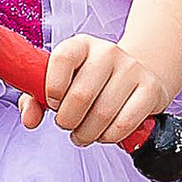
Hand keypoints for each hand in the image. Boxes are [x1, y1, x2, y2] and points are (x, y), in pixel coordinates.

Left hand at [33, 33, 172, 147]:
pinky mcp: (150, 90)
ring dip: (87, 133)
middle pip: (81, 95)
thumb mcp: (59, 83)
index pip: (61, 59)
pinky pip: (124, 124)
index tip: (53, 102)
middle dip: (67, 120)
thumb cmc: (89, 82)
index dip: (52, 88)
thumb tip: (30, 120)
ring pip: (102, 114)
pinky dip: (109, 137)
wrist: (136, 75)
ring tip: (83, 133)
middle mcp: (108, 52)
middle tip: (68, 124)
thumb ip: (35, 100)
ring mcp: (132, 69)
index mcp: (80, 45)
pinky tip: (105, 133)